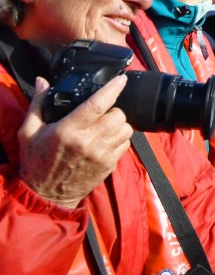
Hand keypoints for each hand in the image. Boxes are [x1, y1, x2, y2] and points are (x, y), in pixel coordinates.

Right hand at [18, 75, 132, 208]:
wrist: (45, 195)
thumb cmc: (36, 161)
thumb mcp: (28, 132)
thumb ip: (38, 104)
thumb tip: (43, 81)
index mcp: (68, 130)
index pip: (97, 104)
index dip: (112, 89)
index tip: (121, 79)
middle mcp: (88, 142)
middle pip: (118, 115)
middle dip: (114, 109)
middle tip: (104, 111)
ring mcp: (101, 154)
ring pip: (126, 128)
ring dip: (119, 124)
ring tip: (106, 125)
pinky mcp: (109, 165)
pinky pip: (126, 144)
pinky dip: (120, 138)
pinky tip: (107, 139)